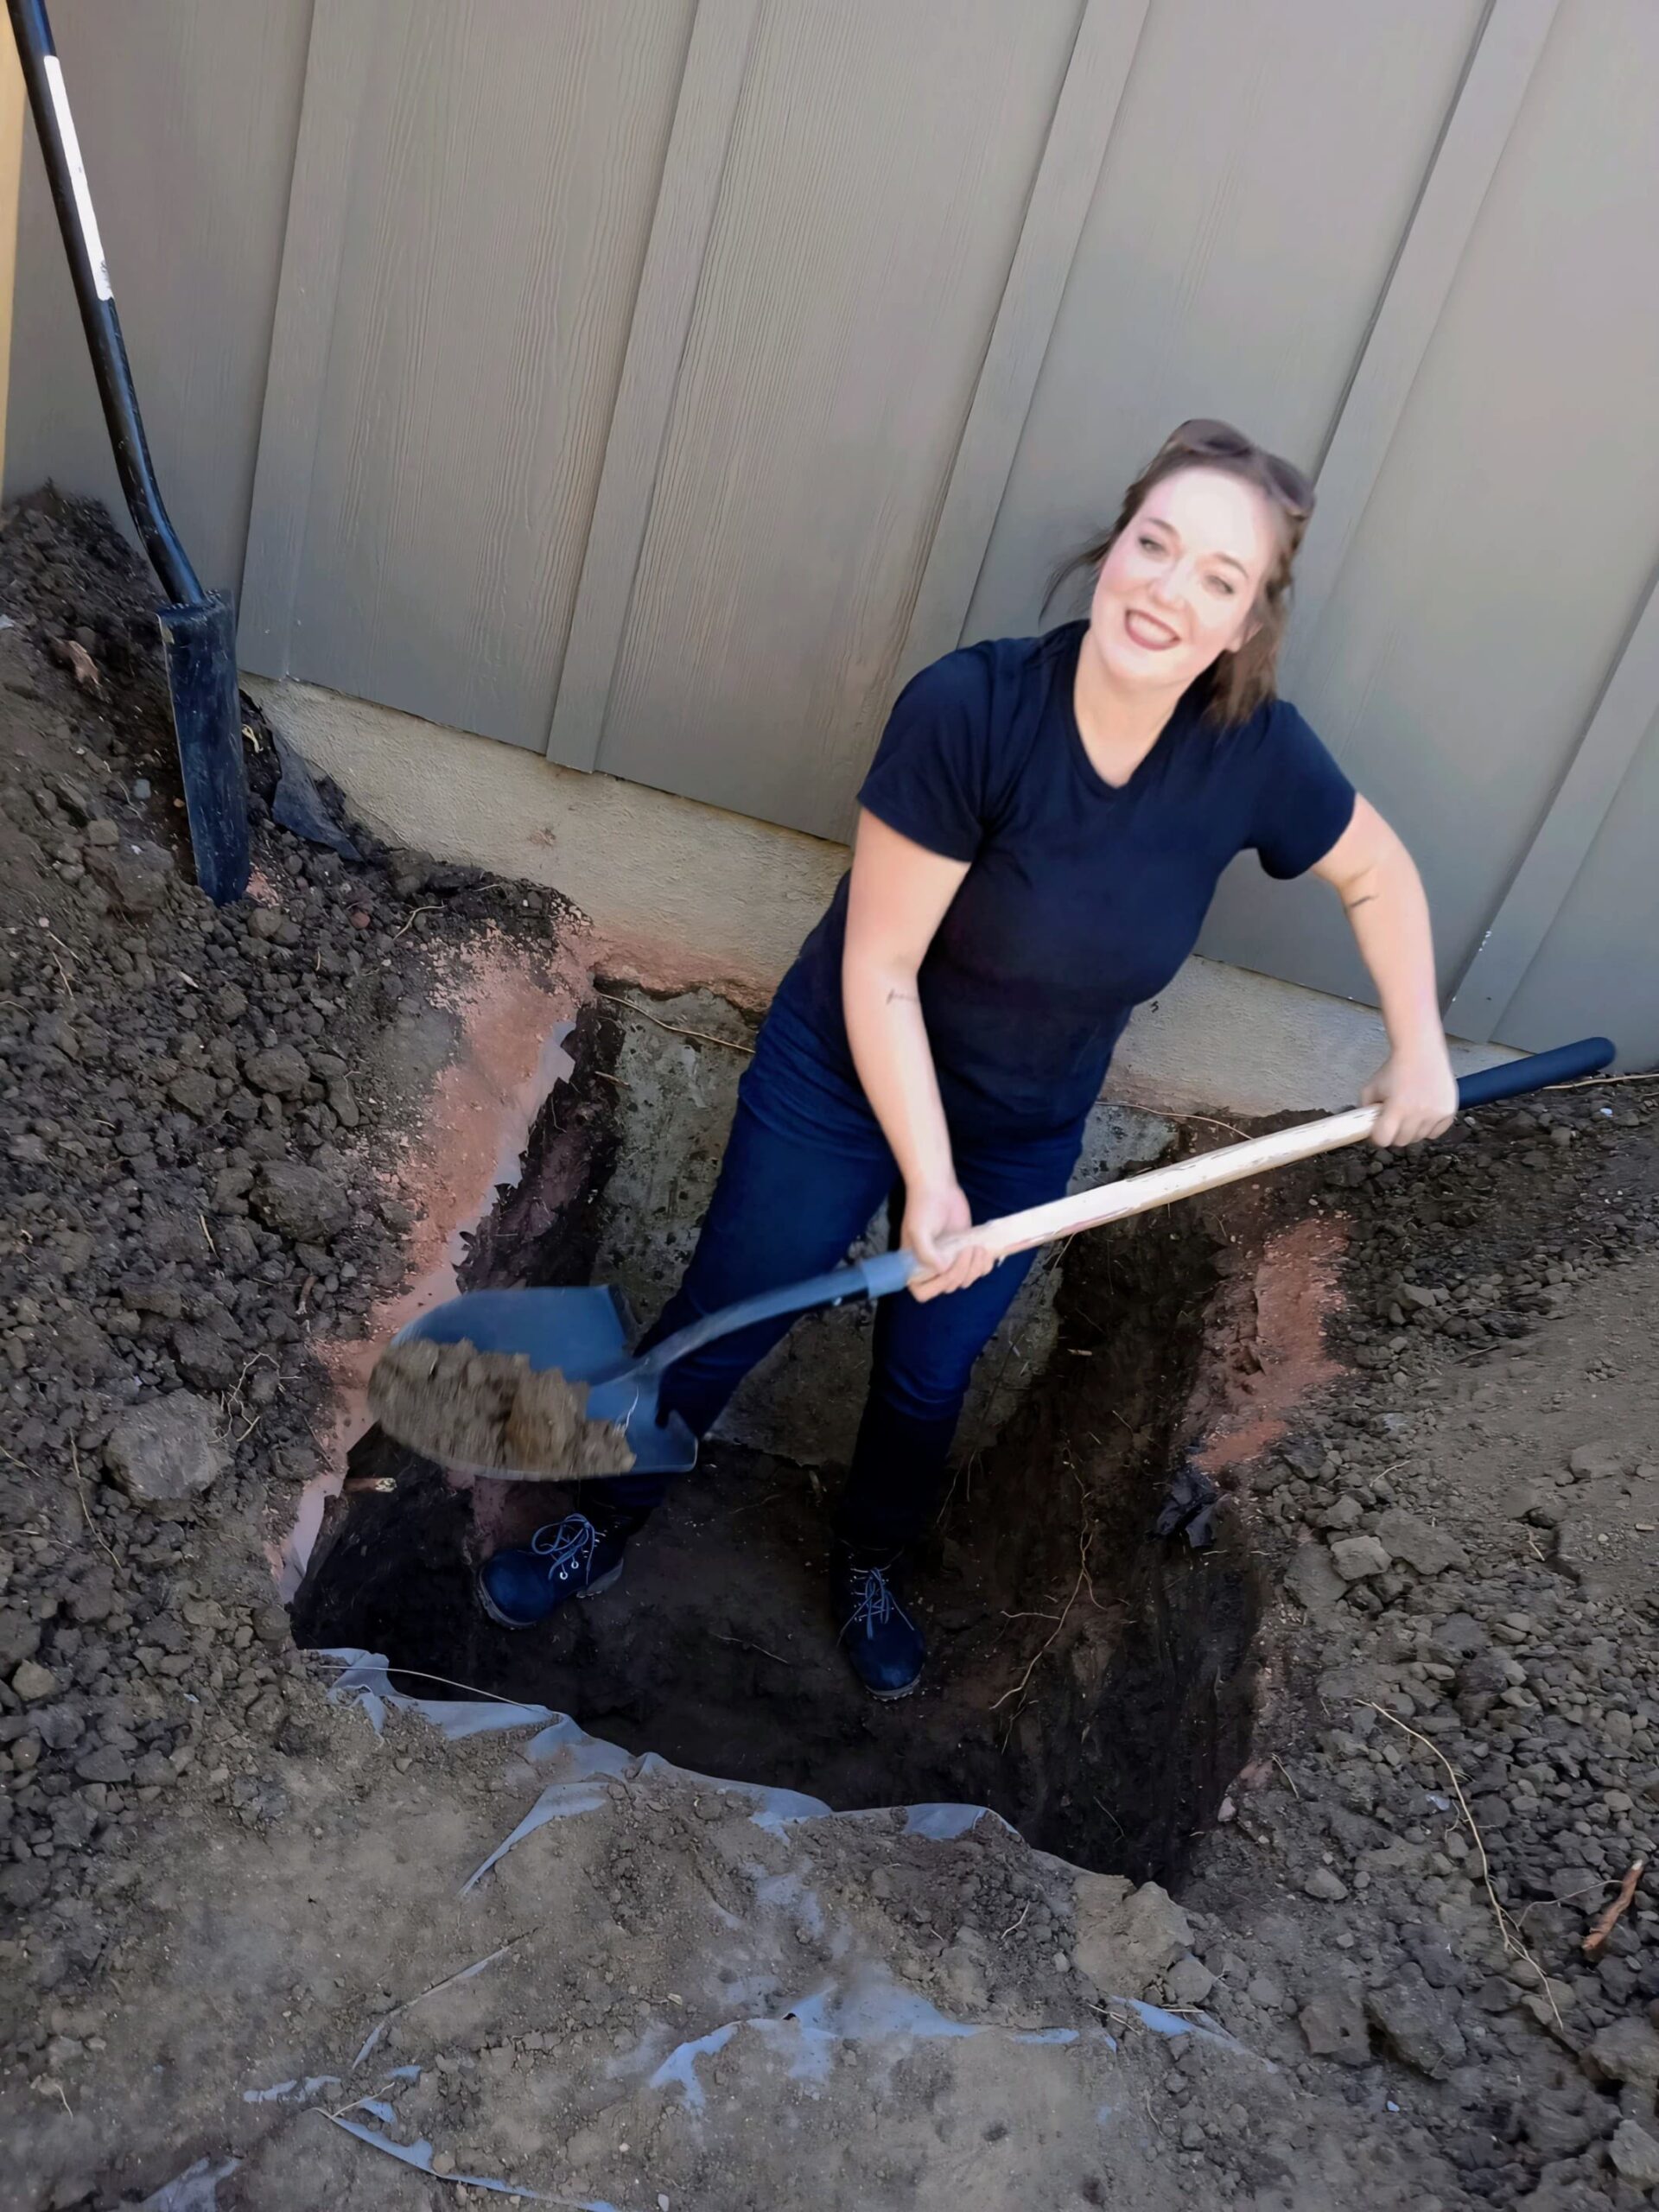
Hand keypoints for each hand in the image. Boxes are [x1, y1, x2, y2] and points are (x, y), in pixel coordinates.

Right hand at [901, 1179, 995, 1301]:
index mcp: (915, 1265)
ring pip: (966, 1280)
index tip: (947, 1268)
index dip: (937, 1286)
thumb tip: (942, 1270)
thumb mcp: (918, 1230)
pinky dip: (984, 1266)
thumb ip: (926, 1253)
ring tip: (977, 1248)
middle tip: (967, 1249)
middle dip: (961, 1272)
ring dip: (975, 1269)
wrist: (938, 1188)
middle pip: (949, 1286)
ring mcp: (951, 1261)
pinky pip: (978, 1270)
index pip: (923, 1292)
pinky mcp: (966, 1253)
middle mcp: (932, 1267)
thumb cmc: (923, 1207)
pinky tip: (985, 1252)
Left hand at [1362, 1046, 1458, 1147]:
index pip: (1384, 1139)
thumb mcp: (1370, 1088)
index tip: (1379, 1129)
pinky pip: (1436, 1132)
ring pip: (1419, 1138)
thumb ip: (1365, 1110)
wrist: (1421, 1052)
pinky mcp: (1448, 1112)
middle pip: (1401, 1141)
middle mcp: (1418, 1114)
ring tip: (1409, 1111)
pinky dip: (1429, 1128)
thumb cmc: (1395, 1068)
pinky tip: (1423, 1113)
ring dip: (1412, 1130)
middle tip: (1394, 1119)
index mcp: (1397, 1108)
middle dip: (1395, 1133)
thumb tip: (1366, 1127)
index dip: (1378, 1135)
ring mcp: (1436, 1114)